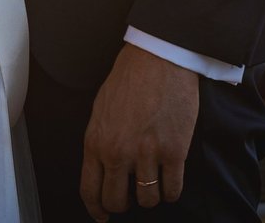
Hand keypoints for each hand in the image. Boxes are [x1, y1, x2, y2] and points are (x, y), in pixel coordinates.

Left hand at [80, 43, 197, 218]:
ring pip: (147, 200)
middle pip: (117, 201)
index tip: (102, 216)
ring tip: (154, 183)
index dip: (96, 210)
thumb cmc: (129, 79)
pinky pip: (172, 189)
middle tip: (132, 195)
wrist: (158, 58)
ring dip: (150, 197)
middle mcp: (118, 153)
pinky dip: (172, 191)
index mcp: (95, 142)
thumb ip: (99, 142)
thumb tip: (102, 170)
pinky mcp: (174, 151)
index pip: (90, 191)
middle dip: (124, 204)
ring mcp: (146, 154)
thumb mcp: (100, 111)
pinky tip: (171, 181)